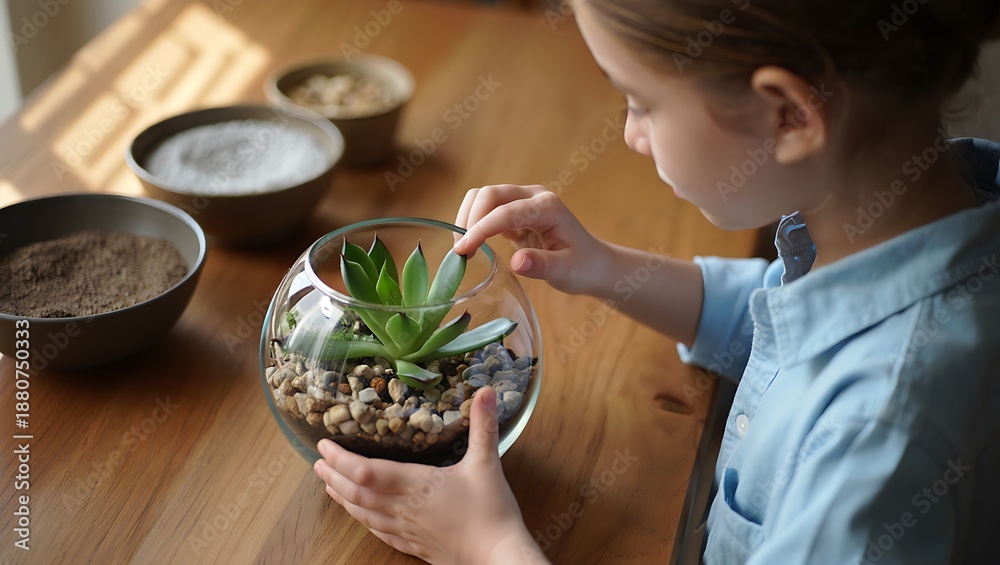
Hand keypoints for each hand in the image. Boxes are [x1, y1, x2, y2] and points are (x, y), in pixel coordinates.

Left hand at [314, 387, 543, 563]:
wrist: (497, 556)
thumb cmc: (492, 511)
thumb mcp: (487, 463)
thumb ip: (484, 426)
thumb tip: (485, 391)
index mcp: (417, 484)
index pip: (366, 471)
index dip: (341, 459)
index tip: (324, 445)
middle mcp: (404, 508)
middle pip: (357, 492)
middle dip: (333, 476)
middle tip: (317, 462)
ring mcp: (406, 529)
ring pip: (364, 513)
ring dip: (342, 497)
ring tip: (327, 484)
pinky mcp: (413, 545)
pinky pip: (379, 532)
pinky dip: (362, 520)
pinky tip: (358, 515)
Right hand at [453, 184, 609, 294]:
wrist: (592, 263)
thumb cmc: (583, 267)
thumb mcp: (567, 272)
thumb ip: (543, 265)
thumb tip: (518, 262)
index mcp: (547, 207)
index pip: (506, 212)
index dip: (482, 228)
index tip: (463, 249)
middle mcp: (534, 197)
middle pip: (490, 194)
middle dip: (470, 218)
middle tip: (460, 250)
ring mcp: (523, 201)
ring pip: (483, 197)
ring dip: (467, 217)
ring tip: (462, 247)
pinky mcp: (515, 212)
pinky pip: (486, 209)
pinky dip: (473, 223)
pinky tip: (470, 244)